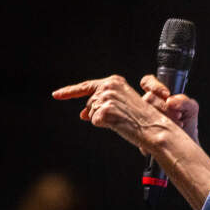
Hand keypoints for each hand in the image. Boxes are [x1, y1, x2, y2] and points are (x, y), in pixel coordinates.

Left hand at [52, 75, 171, 154]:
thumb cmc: (140, 118)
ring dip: (103, 120)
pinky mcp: (104, 112)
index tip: (56, 94)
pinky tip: (118, 124)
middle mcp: (108, 87)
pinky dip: (104, 125)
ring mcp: (105, 99)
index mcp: (114, 81)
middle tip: (116, 118)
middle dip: (95, 113)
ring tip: (121, 120)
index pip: (86, 86)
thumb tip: (82, 113)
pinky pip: (94, 122)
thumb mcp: (120, 105)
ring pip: (91, 113)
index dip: (69, 92)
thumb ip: (101, 104)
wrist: (154, 127)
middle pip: (89, 103)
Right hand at [139, 75, 199, 143]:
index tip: (166, 94)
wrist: (183, 146)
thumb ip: (184, 100)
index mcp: (156, 96)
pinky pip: (142, 131)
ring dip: (162, 120)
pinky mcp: (139, 135)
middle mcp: (147, 105)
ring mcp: (141, 119)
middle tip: (178, 116)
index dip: (154, 85)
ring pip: (144, 112)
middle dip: (163, 107)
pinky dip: (155, 134)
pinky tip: (164, 136)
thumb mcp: (191, 109)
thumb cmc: (186, 125)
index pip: (147, 82)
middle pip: (147, 98)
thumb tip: (170, 100)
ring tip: (176, 126)